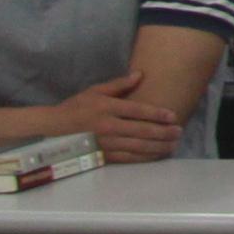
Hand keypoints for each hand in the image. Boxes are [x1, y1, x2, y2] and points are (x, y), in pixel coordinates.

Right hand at [67, 78, 186, 163]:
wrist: (55, 128)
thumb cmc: (77, 107)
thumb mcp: (95, 91)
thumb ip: (119, 84)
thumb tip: (140, 74)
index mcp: (107, 108)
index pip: (137, 111)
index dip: (156, 114)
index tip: (173, 116)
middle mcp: (107, 126)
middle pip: (141, 131)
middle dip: (163, 132)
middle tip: (179, 131)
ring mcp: (106, 143)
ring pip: (137, 147)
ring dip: (158, 147)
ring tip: (173, 144)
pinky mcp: (104, 156)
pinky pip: (128, 159)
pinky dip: (145, 158)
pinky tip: (157, 155)